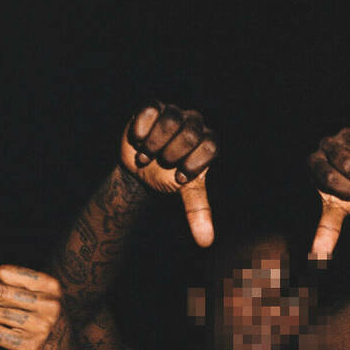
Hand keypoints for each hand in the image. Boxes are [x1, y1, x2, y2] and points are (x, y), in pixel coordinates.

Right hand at [120, 103, 216, 247]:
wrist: (141, 167)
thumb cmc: (169, 177)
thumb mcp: (185, 193)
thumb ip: (198, 212)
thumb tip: (206, 242)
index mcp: (208, 141)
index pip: (211, 146)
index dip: (193, 164)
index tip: (178, 178)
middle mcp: (195, 123)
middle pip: (191, 131)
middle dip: (173, 154)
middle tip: (162, 164)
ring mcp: (175, 112)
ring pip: (171, 118)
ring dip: (156, 143)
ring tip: (146, 157)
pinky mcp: (154, 106)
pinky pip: (150, 109)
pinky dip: (142, 129)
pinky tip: (138, 142)